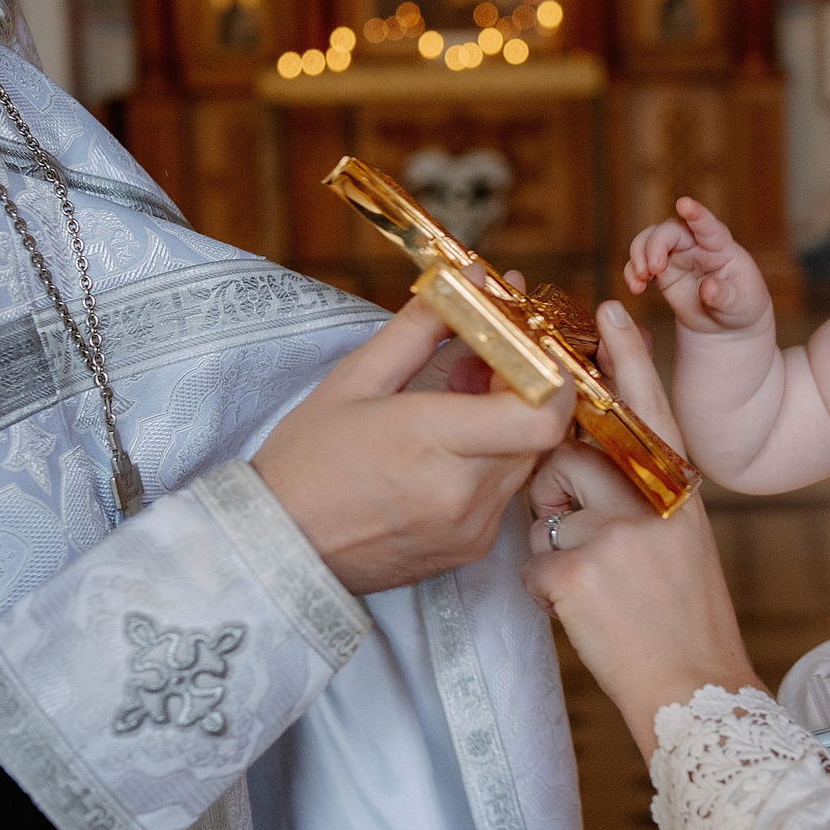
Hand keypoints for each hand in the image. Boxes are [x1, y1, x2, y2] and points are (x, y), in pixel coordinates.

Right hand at [254, 294, 572, 595]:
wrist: (279, 547)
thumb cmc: (308, 460)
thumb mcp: (354, 378)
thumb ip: (422, 324)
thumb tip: (476, 281)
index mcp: (431, 442)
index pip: (541, 415)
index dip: (550, 373)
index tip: (527, 344)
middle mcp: (463, 493)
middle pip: (541, 429)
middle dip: (525, 386)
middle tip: (487, 358)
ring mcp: (472, 527)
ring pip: (528, 458)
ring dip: (509, 421)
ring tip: (458, 399)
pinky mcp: (472, 548)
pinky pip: (506, 490)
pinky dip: (494, 458)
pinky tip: (452, 444)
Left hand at [523, 301, 761, 756]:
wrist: (692, 685)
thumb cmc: (682, 614)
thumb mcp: (682, 537)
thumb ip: (644, 493)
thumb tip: (588, 463)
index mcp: (678, 488)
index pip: (648, 407)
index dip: (625, 354)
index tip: (606, 308)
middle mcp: (649, 501)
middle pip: (571, 457)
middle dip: (560, 490)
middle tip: (590, 536)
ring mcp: (613, 533)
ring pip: (545, 508)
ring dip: (552, 542)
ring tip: (593, 582)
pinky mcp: (575, 572)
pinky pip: (532, 563)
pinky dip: (547, 591)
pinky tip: (583, 612)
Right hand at [622, 197, 770, 336]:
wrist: (726, 324)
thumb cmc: (741, 306)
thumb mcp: (742, 304)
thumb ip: (725, 296)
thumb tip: (708, 288)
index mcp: (720, 246)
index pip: (707, 225)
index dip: (695, 213)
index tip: (683, 204)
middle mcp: (695, 245)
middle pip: (669, 230)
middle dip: (655, 244)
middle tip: (653, 268)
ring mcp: (676, 256)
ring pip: (649, 240)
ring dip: (639, 254)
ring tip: (641, 278)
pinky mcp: (661, 272)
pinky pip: (639, 263)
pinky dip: (631, 272)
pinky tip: (636, 288)